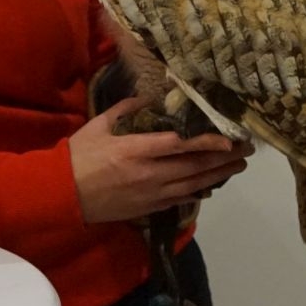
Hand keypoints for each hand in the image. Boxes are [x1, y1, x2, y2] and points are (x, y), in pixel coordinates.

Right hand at [69, 97, 253, 223]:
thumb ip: (125, 110)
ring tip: (239, 166)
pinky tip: (212, 185)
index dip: (208, 142)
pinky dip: (198, 192)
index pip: (180, 145)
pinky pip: (179, 200)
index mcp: (135, 150)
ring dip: (219, 175)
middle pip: (195, 166)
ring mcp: (150, 194)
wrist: (58, 196)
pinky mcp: (147, 208)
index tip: (229, 138)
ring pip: (193, 185)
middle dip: (224, 157)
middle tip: (247, 149)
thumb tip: (148, 96)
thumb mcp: (98, 126)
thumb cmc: (77, 157)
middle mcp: (149, 173)